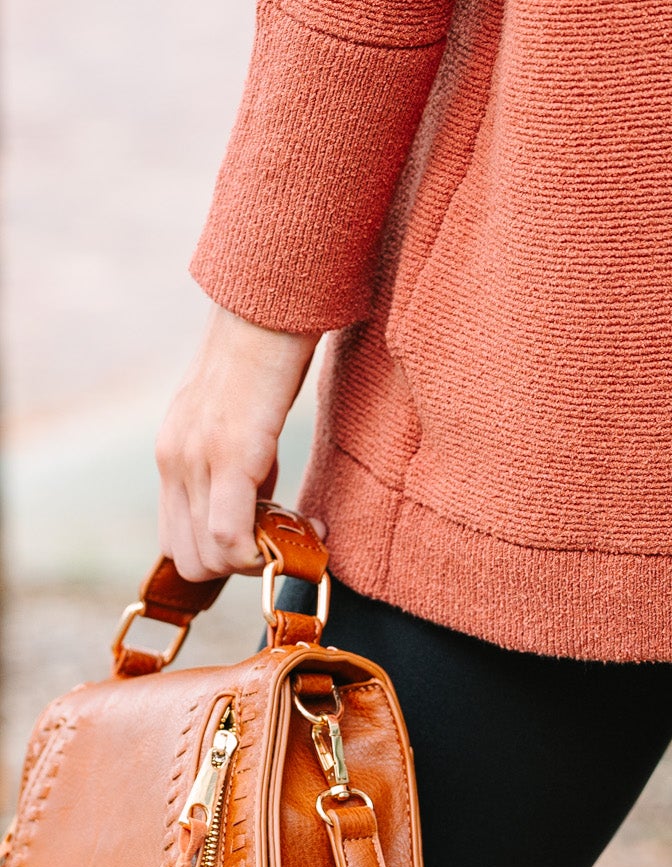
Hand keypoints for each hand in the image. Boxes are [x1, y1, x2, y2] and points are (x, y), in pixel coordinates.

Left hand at [156, 307, 319, 580]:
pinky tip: (302, 530)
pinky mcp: (231, 452)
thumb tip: (258, 497)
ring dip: (253, 561)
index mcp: (173, 449)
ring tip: (297, 532)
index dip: (222, 553)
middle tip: (284, 540)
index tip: (267, 537)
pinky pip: (229, 536)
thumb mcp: (237, 409)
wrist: (272, 300)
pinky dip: (260, 552)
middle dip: (237, 566)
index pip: (176, 537)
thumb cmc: (269, 347)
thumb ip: (235, 454)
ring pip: (206, 558)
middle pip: (186, 559)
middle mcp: (173, 458)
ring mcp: (197, 458)